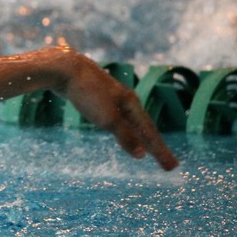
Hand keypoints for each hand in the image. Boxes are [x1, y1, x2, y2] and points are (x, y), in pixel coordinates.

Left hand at [53, 49, 178, 170]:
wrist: (64, 69)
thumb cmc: (87, 94)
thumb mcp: (107, 118)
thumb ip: (125, 136)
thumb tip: (142, 155)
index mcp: (132, 104)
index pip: (150, 133)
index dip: (161, 151)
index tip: (172, 167)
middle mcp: (126, 99)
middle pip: (144, 127)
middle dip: (155, 146)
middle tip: (168, 164)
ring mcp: (111, 96)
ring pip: (130, 120)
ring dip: (140, 136)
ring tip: (147, 147)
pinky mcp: (96, 96)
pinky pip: (116, 116)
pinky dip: (123, 127)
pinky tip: (118, 128)